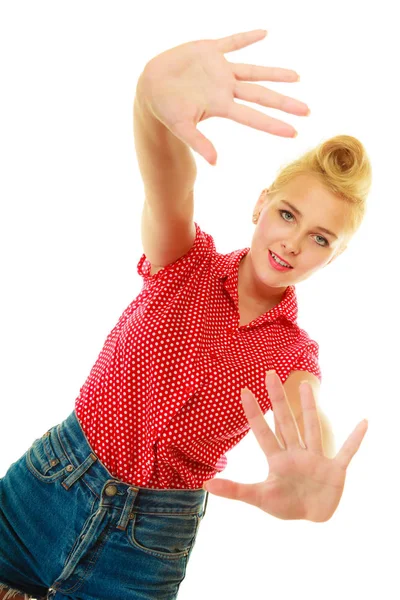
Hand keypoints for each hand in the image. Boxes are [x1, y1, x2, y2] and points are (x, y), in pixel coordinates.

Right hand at [137, 29, 309, 165]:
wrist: (150, 86)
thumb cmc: (165, 109)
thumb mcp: (181, 126)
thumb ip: (199, 142)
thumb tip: (215, 162)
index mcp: (221, 105)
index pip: (253, 116)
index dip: (273, 124)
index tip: (294, 132)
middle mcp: (226, 88)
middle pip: (261, 95)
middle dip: (284, 102)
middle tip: (308, 111)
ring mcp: (219, 70)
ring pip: (253, 71)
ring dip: (275, 73)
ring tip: (297, 77)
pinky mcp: (209, 51)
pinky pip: (232, 43)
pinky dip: (246, 38)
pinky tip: (264, 33)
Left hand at [203, 371, 367, 521]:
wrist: (313, 517)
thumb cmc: (286, 504)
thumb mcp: (259, 498)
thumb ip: (235, 490)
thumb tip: (205, 484)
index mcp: (278, 460)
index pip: (263, 432)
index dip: (254, 413)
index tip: (244, 391)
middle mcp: (296, 453)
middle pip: (285, 422)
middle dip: (278, 400)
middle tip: (270, 374)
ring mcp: (316, 459)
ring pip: (312, 428)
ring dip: (309, 408)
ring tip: (306, 386)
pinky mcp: (335, 469)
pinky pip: (347, 451)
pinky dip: (355, 439)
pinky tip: (363, 422)